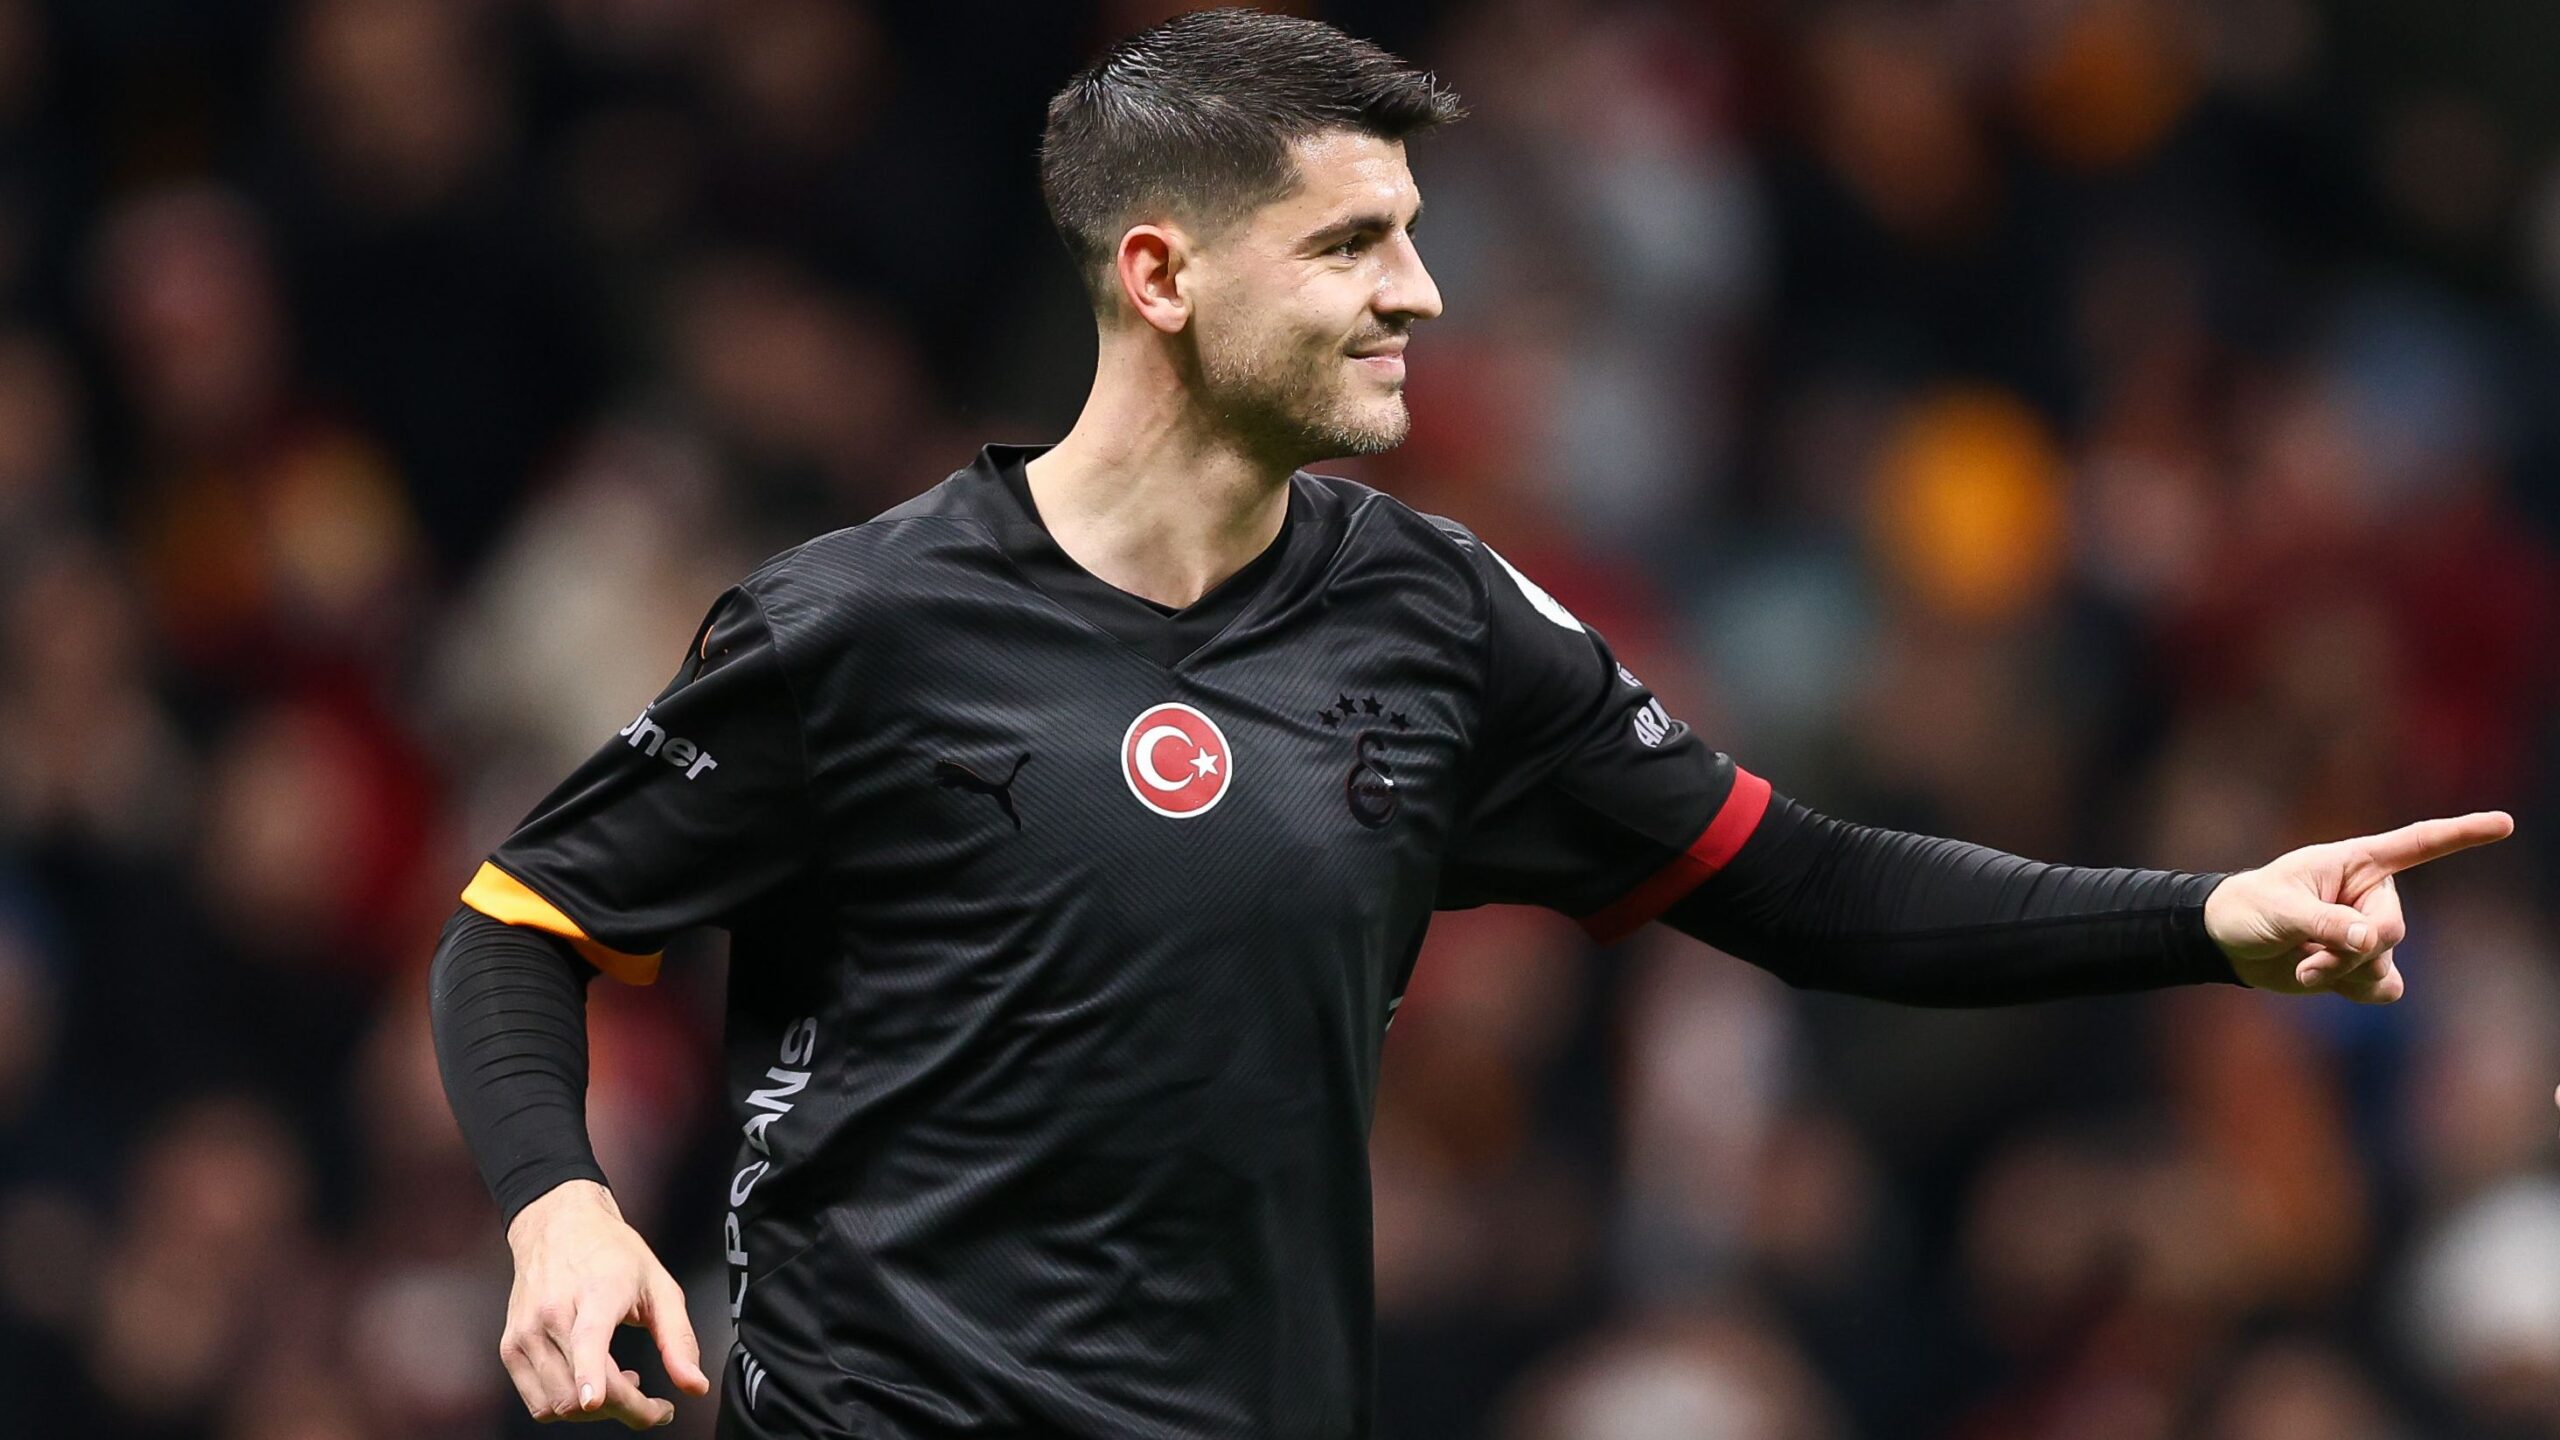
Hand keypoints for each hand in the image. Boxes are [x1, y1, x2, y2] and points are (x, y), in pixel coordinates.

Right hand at [500, 1180, 711, 1428]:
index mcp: (595, 1293)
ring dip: (596, 1412)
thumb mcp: (660, 1287)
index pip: (587, 1338)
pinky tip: (591, 1383)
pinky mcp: (510, 1348)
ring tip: (622, 1385)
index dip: (591, 1373)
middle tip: (652, 1405)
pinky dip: (568, 1405)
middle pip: (579, 1389)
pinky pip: (538, 1402)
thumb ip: (678, 1339)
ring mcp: (525, 1333)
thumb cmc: (611, 1253)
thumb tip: (694, 1386)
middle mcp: (552, 1314)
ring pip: (557, 1404)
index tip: (595, 1399)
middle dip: (624, 1411)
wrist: (558, 1226)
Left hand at [2205, 811, 2512, 1003]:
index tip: (2506, 823)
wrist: (2230, 942)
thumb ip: (2326, 923)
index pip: (2418, 844)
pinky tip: (2320, 978)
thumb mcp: (2281, 910)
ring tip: (2303, 964)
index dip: (2462, 834)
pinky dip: (2353, 991)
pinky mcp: (2363, 966)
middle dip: (2350, 951)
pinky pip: (2384, 988)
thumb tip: (2371, 940)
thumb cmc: (2250, 908)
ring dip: (2343, 974)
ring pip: (2385, 964)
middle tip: (2307, 954)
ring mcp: (2370, 933)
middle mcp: (2372, 896)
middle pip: (2392, 930)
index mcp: (2357, 863)